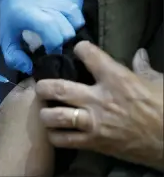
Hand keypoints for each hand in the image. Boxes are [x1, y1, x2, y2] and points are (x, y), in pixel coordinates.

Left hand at [0, 0, 84, 73]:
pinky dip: (74, 18)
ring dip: (70, 29)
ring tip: (59, 30)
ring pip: (78, 21)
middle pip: (69, 32)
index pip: (55, 37)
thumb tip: (29, 68)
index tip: (50, 52)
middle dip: (63, 42)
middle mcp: (52, 4)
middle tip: (54, 43)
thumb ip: (13, 56)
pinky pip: (80, 10)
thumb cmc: (12, 11)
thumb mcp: (6, 35)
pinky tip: (63, 17)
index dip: (55, 48)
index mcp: (34, 15)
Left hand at [36, 41, 162, 170]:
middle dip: (44, 86)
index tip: (78, 49)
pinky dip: (55, 136)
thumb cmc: (163, 109)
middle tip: (40, 86)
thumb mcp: (157, 83)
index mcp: (117, 80)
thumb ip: (144, 68)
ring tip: (44, 110)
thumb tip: (140, 54)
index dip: (81, 49)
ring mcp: (94, 123)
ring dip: (45, 113)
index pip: (90, 56)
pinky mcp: (93, 143)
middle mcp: (99, 100)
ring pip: (56, 116)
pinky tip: (55, 131)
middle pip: (60, 89)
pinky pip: (64, 140)